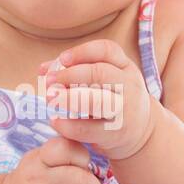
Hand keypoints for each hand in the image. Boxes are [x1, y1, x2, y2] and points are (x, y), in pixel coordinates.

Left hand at [39, 39, 154, 160]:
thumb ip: (75, 71)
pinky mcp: (116, 133)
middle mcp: (129, 86)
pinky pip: (90, 129)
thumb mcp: (104, 81)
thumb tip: (43, 69)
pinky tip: (56, 122)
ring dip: (69, 99)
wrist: (140, 133)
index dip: (82, 52)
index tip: (62, 59)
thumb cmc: (113, 100)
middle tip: (49, 82)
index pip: (107, 50)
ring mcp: (125, 110)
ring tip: (50, 99)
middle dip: (71, 75)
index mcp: (125, 67)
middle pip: (101, 73)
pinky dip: (69, 126)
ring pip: (98, 101)